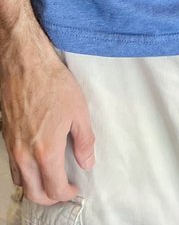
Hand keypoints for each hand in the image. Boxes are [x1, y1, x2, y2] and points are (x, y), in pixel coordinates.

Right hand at [0, 30, 94, 205]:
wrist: (26, 65)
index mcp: (46, 151)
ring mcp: (13, 148)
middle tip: (63, 190)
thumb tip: (87, 162)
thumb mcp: (79, 111)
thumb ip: (84, 141)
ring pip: (20, 182)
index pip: (54, 188)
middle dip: (50, 198)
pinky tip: (35, 164)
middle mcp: (25, 155)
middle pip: (34, 193)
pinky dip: (24, 174)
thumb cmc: (53, 84)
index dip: (66, 193)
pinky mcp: (6, 138)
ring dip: (35, 188)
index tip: (75, 188)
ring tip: (50, 179)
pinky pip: (12, 167)